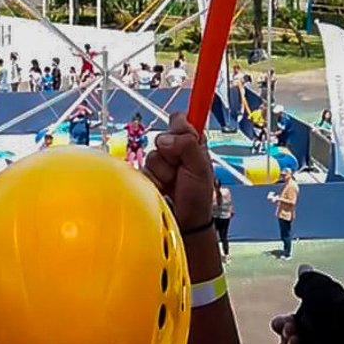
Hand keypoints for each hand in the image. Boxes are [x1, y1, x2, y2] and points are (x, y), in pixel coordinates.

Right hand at [144, 113, 214, 230]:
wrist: (185, 224)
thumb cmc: (198, 198)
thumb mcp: (201, 167)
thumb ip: (188, 145)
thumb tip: (166, 138)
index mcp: (191, 144)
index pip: (180, 120)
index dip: (179, 127)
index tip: (182, 134)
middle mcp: (173, 152)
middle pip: (161, 137)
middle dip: (170, 155)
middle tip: (181, 169)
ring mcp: (158, 165)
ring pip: (151, 156)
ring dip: (162, 172)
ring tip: (172, 184)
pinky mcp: (145, 177)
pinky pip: (141, 171)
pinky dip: (152, 182)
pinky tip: (162, 189)